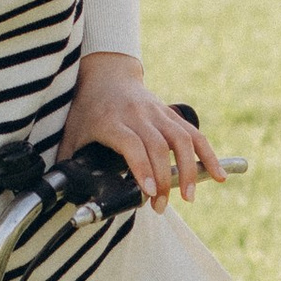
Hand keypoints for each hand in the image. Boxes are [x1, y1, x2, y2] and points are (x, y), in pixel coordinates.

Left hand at [58, 52, 226, 211]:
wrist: (107, 74)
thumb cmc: (88, 108)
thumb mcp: (73, 132)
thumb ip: (69, 160)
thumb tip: (61, 191)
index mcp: (111, 120)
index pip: (132, 144)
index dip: (142, 167)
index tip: (149, 191)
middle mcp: (137, 115)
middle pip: (159, 146)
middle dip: (165, 179)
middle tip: (162, 205)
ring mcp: (158, 113)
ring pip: (181, 139)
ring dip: (190, 169)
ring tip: (190, 196)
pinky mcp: (171, 115)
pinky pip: (194, 134)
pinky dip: (208, 154)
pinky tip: (219, 174)